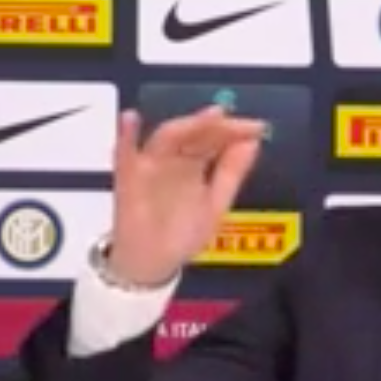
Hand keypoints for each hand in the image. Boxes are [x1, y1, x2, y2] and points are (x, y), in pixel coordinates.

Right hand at [106, 105, 266, 284]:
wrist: (152, 264)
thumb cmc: (180, 233)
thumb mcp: (215, 204)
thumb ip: (231, 174)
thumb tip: (252, 143)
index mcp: (194, 163)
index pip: (214, 138)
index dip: (235, 130)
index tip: (256, 128)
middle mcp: (173, 160)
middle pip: (194, 134)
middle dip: (217, 126)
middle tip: (238, 124)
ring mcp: (150, 167)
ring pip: (167, 139)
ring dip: (188, 126)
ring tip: (210, 117)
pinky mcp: (128, 181)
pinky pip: (124, 155)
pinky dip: (125, 136)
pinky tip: (130, 120)